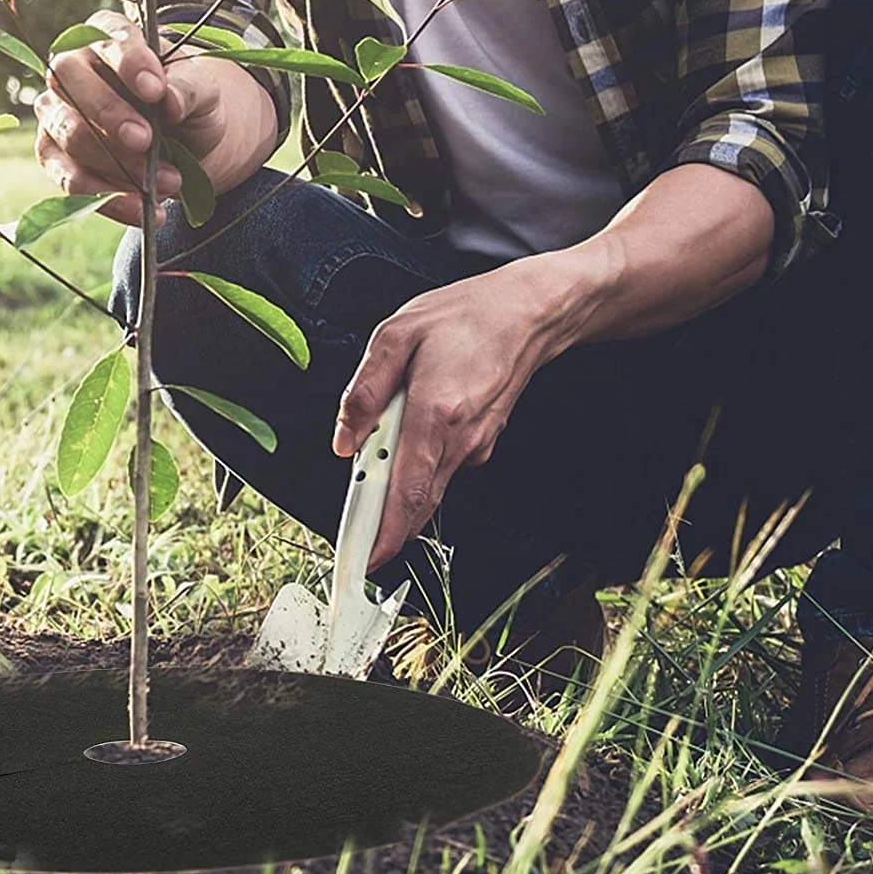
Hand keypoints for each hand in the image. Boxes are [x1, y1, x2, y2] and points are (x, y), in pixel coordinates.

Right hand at [33, 11, 228, 226]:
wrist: (185, 145)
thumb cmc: (187, 105)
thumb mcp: (204, 93)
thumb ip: (189, 88)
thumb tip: (169, 99)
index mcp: (109, 37)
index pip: (107, 38)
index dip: (127, 63)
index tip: (156, 91)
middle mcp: (73, 68)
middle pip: (69, 80)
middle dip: (108, 113)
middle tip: (145, 140)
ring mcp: (57, 112)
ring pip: (68, 133)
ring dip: (115, 163)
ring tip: (168, 182)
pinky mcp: (54, 156)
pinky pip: (70, 179)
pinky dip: (108, 198)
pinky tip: (143, 208)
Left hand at [333, 258, 573, 570]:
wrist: (529, 313)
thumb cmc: (465, 317)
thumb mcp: (396, 335)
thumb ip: (365, 390)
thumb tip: (343, 439)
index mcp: (434, 413)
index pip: (408, 492)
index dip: (386, 533)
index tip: (366, 559)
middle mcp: (460, 439)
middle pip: (417, 503)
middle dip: (384, 527)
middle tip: (356, 540)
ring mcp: (476, 445)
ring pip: (428, 488)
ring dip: (397, 490)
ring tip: (372, 469)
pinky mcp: (482, 444)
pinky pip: (441, 468)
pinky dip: (417, 468)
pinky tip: (407, 438)